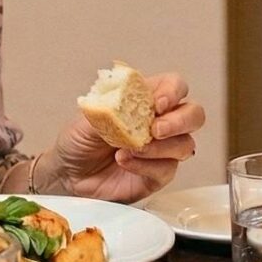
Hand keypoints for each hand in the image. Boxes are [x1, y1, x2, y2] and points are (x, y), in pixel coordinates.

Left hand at [53, 73, 202, 201]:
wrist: (68, 174)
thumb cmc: (79, 141)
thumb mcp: (88, 117)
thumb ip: (111, 108)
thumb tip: (125, 105)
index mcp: (146, 100)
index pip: (176, 86)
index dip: (173, 91)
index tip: (158, 103)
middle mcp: (160, 123)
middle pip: (194, 114)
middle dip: (179, 121)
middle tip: (155, 129)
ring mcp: (161, 151)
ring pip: (185, 145)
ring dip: (160, 147)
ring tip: (131, 149)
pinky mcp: (157, 175)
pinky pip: (166, 170)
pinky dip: (146, 166)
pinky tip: (126, 162)